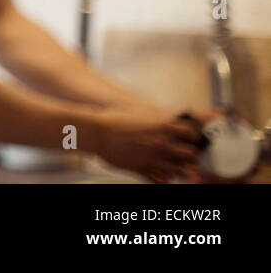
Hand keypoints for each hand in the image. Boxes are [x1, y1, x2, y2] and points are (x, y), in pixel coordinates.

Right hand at [90, 107, 204, 182]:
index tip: (190, 138)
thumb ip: (159, 113)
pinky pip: (163, 180)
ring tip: (174, 164)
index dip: (193, 136)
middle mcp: (162, 143)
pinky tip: (161, 173)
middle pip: (192, 154)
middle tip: (185, 153)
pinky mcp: (143, 169)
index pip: (192, 133)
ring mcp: (154, 158)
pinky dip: (165, 179)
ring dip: (180, 168)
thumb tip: (171, 114)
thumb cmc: (115, 118)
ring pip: (181, 170)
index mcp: (163, 126)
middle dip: (191, 154)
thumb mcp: (140, 110)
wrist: (96, 131)